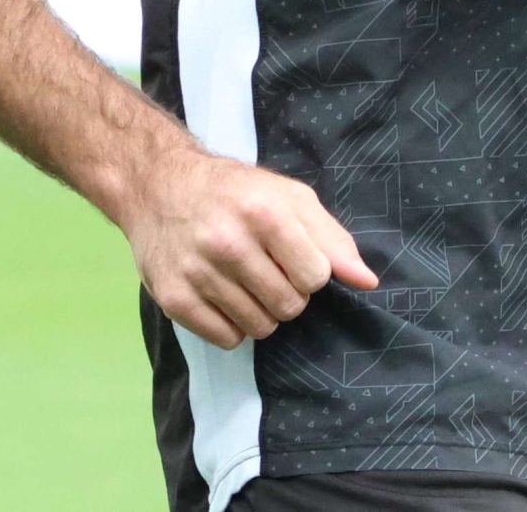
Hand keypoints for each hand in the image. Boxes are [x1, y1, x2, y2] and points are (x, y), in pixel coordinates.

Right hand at [127, 148, 378, 348]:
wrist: (159, 187)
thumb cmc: (234, 192)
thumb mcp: (288, 198)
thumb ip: (331, 238)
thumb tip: (367, 281)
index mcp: (263, 212)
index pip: (315, 277)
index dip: (311, 272)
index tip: (294, 258)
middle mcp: (227, 242)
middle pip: (289, 306)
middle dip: (288, 293)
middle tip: (267, 270)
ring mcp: (197, 272)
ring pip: (260, 327)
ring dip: (261, 311)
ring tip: (244, 282)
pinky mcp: (174, 299)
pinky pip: (227, 339)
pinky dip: (232, 325)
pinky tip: (223, 296)